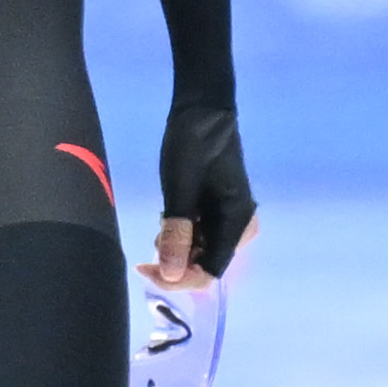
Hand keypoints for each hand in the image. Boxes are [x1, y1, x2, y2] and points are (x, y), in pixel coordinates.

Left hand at [144, 100, 257, 284]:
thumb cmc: (193, 145)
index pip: (210, 271)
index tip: (147, 269)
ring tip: (160, 221)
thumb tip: (171, 275)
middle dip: (176, 260)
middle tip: (151, 242)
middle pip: (207, 263)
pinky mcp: (219, 208)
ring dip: (177, 244)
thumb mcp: (180, 191)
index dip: (179, 278)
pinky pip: (200, 233)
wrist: (202, 108)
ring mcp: (230, 216)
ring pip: (201, 249)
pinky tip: (168, 215)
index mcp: (238, 222)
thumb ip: (177, 234)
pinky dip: (181, 231)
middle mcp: (240, 225)